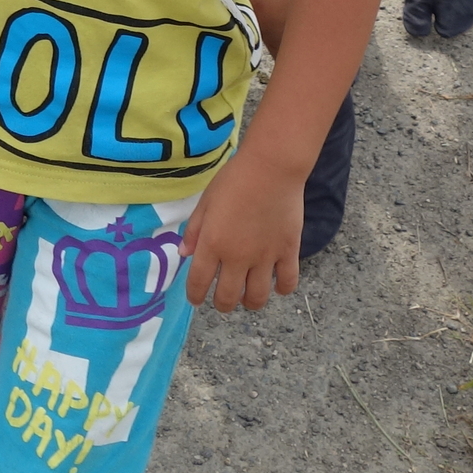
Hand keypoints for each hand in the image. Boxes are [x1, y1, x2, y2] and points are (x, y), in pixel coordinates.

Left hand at [182, 149, 302, 311]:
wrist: (271, 168)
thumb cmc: (234, 180)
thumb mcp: (206, 202)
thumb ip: (194, 230)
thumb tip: (184, 254)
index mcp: (212, 244)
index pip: (199, 282)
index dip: (195, 296)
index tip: (196, 299)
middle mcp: (237, 257)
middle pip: (228, 297)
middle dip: (222, 304)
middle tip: (222, 301)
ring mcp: (265, 258)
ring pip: (256, 297)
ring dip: (249, 303)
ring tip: (247, 297)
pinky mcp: (288, 252)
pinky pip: (287, 283)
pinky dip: (281, 289)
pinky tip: (276, 284)